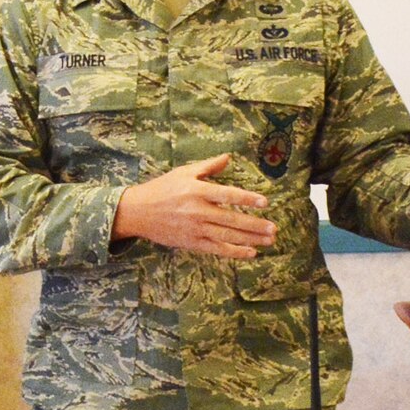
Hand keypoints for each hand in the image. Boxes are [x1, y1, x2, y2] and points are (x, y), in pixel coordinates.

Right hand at [112, 153, 275, 258]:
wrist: (136, 212)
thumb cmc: (161, 189)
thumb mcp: (182, 172)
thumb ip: (208, 166)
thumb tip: (229, 157)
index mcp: (196, 190)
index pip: (227, 195)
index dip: (247, 199)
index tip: (264, 203)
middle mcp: (197, 210)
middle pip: (232, 219)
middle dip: (255, 225)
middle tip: (274, 228)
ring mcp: (194, 228)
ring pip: (227, 236)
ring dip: (250, 239)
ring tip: (269, 240)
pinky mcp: (190, 242)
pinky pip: (216, 249)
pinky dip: (234, 252)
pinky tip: (250, 252)